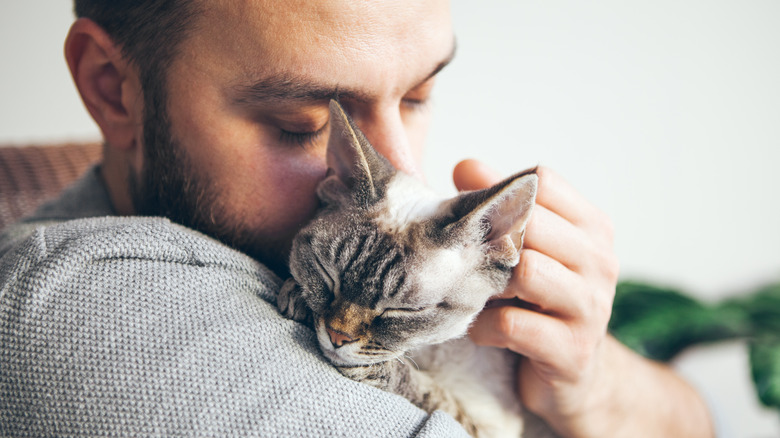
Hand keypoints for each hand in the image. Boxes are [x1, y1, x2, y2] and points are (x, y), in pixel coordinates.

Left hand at [453, 160, 713, 436]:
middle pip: (532, 222)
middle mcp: (600, 261)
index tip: (475, 213)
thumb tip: (465, 166)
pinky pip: (514, 325)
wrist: (579, 379)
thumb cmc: (542, 304)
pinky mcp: (573, 352)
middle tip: (464, 257)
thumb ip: (501, 206)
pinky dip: (485, 326)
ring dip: (487, 283)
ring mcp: (592, 308)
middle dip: (490, 237)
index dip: (500, 190)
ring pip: (526, 271)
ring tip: (475, 294)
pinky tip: (481, 329)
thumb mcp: (529, 250)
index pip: (543, 181)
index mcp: (592, 228)